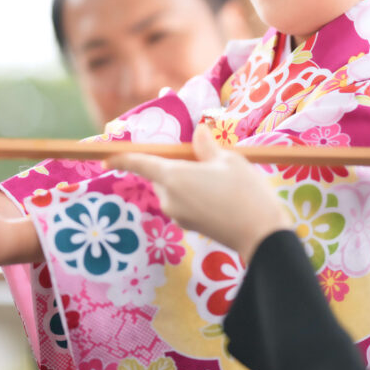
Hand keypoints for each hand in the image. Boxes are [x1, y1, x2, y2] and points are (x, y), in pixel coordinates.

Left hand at [108, 125, 291, 261]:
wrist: (261, 235)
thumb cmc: (245, 191)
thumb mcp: (229, 160)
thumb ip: (207, 146)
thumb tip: (197, 134)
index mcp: (173, 177)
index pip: (140, 163)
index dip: (122, 159)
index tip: (107, 159)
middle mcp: (169, 198)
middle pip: (162, 174)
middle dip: (176, 164)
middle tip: (205, 158)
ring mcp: (178, 215)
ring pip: (175, 188)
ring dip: (187, 179)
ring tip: (220, 178)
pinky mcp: (190, 225)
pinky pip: (184, 202)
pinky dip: (194, 194)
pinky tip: (221, 194)